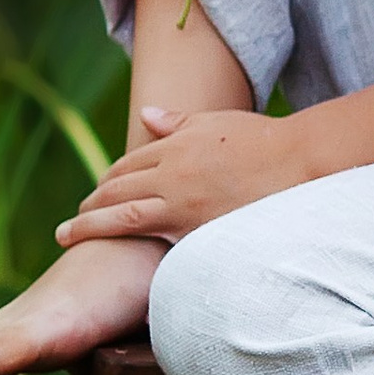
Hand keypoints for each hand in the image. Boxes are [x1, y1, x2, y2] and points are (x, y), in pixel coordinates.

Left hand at [57, 103, 311, 241]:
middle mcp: (172, 175)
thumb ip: (177, 122)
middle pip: (117, 190)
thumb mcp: (215, 122)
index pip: (126, 165)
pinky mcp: (200, 233)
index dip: (107, 180)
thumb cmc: (263, 140)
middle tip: (72, 222)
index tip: (96, 193)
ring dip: (91, 226)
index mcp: (175, 147)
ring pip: (124, 217)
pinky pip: (156, 242)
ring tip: (71, 234)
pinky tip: (120, 257)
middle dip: (90, 205)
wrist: (303, 162)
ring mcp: (184, 206)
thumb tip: (144, 117)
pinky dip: (133, 247)